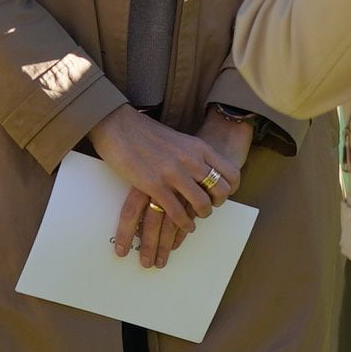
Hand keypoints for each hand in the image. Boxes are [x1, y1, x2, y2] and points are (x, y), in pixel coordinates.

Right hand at [88, 106, 247, 266]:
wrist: (119, 125)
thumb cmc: (146, 132)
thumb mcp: (180, 140)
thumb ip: (193, 155)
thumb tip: (202, 172)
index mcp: (199, 148)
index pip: (230, 173)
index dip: (231, 189)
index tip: (223, 194)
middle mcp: (191, 160)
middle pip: (220, 190)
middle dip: (217, 204)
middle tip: (209, 207)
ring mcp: (174, 173)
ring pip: (201, 203)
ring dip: (201, 215)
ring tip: (196, 219)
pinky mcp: (154, 185)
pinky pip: (177, 212)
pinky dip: (183, 223)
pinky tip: (184, 226)